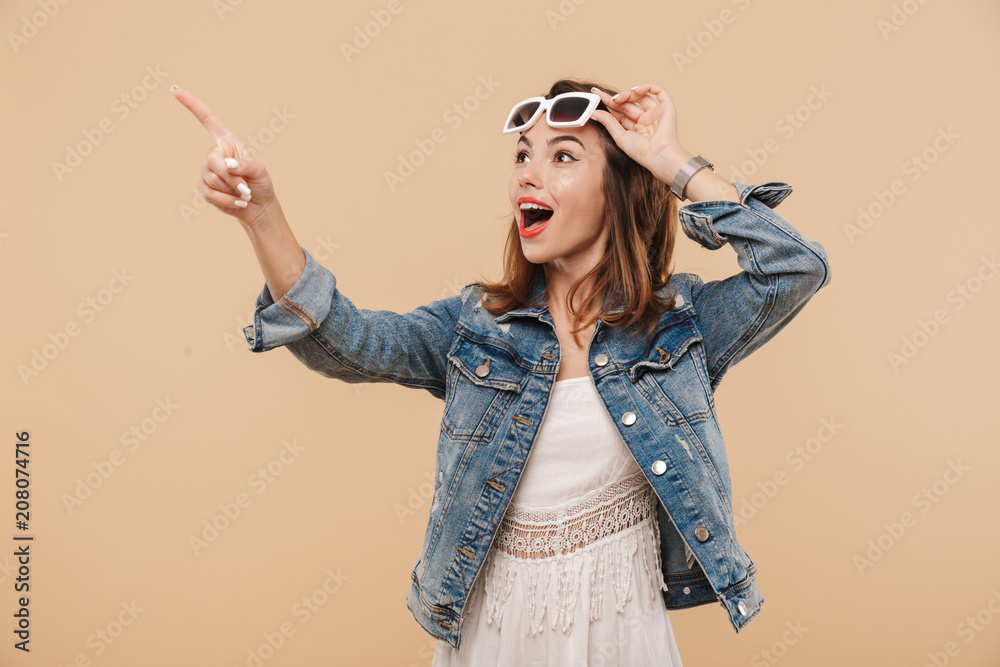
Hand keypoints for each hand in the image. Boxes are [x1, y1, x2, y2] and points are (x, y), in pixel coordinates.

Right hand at [171, 85, 278, 228]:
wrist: (258, 207)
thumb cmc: (260, 184)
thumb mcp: (260, 171)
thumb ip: (246, 165)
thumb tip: (227, 165)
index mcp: (228, 143)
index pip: (208, 120)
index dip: (193, 106)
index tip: (177, 91)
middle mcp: (215, 154)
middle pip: (211, 159)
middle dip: (229, 176)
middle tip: (245, 187)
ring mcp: (207, 171)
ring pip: (211, 178)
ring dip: (230, 189)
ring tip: (243, 194)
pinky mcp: (204, 187)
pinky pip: (209, 193)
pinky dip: (225, 200)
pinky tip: (237, 202)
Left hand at [588, 84, 694, 186]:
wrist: (659, 155)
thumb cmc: (642, 152)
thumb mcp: (620, 137)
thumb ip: (608, 123)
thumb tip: (594, 112)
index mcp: (635, 128)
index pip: (620, 113)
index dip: (608, 104)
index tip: (596, 96)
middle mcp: (645, 120)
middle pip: (628, 104)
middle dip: (615, 99)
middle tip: (601, 96)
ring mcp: (656, 113)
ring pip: (640, 96)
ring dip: (628, 94)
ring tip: (617, 98)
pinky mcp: (666, 108)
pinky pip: (659, 91)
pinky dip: (647, 87)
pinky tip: (635, 90)